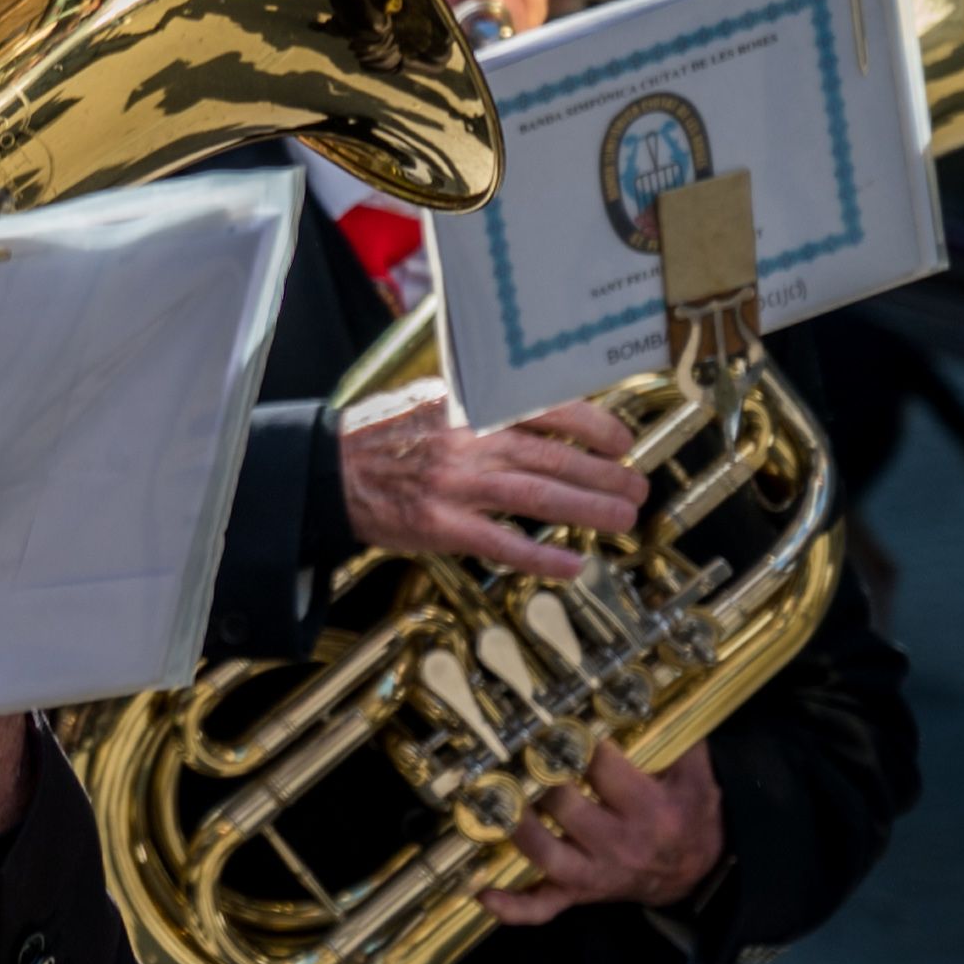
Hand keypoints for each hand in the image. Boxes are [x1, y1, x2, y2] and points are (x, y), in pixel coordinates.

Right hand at [339, 388, 643, 576]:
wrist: (327, 469)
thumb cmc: (384, 433)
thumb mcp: (438, 397)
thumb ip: (489, 402)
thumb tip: (552, 411)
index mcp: (472, 404)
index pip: (550, 409)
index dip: (595, 427)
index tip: (622, 442)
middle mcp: (469, 441)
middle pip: (555, 458)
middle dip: (605, 476)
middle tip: (636, 489)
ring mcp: (456, 485)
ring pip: (539, 497)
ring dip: (588, 510)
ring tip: (622, 520)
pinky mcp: (441, 525)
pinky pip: (502, 543)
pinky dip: (541, 556)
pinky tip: (571, 565)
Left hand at [478, 740, 723, 924]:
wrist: (697, 871)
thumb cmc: (689, 814)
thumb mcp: (697, 776)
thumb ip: (679, 739)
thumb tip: (651, 697)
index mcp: (651, 810)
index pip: (603, 769)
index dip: (577, 742)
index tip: (557, 722)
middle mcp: (621, 845)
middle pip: (567, 809)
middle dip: (541, 779)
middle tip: (521, 753)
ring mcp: (595, 874)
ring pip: (547, 856)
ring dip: (517, 829)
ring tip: (493, 800)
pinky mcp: (579, 894)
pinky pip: (544, 908)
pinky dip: (514, 907)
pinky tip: (483, 894)